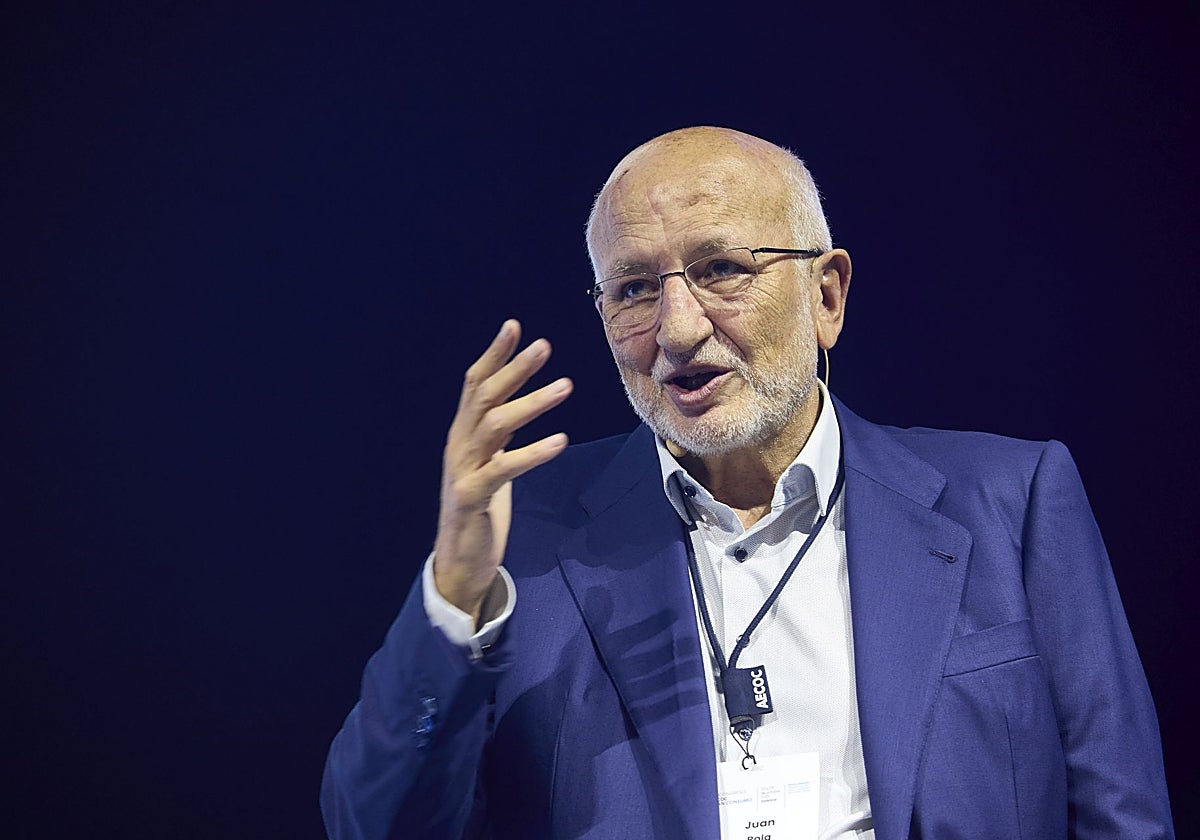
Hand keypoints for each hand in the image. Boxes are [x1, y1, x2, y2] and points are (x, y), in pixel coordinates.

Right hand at [433, 320, 572, 621]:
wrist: (458, 559)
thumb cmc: (480, 508)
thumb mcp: (488, 461)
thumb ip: (498, 433)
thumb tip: (517, 399)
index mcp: (463, 434)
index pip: (475, 384)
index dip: (494, 355)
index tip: (514, 326)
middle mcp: (459, 445)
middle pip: (484, 397)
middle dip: (514, 369)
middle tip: (544, 346)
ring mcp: (463, 471)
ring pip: (495, 426)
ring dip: (531, 403)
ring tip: (565, 386)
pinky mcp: (473, 498)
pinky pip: (504, 469)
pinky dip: (533, 452)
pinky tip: (560, 440)